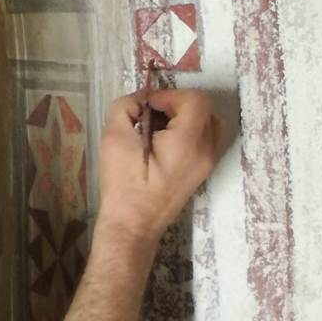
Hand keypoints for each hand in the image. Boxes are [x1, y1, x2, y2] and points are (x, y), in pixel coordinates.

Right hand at [97, 88, 220, 241]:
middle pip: (204, 109)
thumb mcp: (114, 138)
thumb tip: (139, 100)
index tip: (148, 106)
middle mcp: (206, 150)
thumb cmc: (123, 184)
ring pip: (207, 123)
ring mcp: (207, 163)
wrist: (132, 225)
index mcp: (188, 141)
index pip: (195, 99)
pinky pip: (204, 139)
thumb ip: (125, 107)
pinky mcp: (202, 172)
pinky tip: (163, 143)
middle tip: (151, 114)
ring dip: (184, 116)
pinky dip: (188, 131)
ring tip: (158, 128)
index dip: (170, 94)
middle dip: (177, 104)